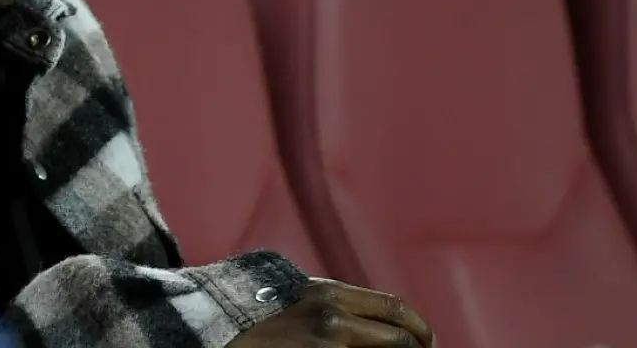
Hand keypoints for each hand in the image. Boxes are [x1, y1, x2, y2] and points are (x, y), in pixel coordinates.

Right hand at [227, 279, 434, 346]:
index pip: (395, 309)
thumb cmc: (250, 313)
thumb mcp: (293, 294)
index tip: (425, 342)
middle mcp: (332, 320)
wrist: (211, 330)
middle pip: (400, 341)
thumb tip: (374, 322)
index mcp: (328, 294)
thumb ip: (332, 303)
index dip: (418, 328)